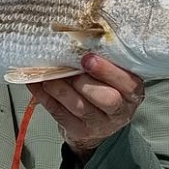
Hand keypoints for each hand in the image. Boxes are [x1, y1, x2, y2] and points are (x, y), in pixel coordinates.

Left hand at [27, 54, 144, 160]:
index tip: (88, 58)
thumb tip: (77, 37)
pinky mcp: (79, 131)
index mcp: (132, 91)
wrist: (97, 123)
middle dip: (85, 82)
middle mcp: (119, 110)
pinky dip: (45, 96)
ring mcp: (99, 124)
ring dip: (60, 88)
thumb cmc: (104, 89)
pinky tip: (36, 83)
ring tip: (48, 75)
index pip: (127, 83)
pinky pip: (59, 113)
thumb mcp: (113, 76)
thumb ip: (104, 61)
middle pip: (107, 99)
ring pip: (80, 107)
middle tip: (70, 69)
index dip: (107, 71)